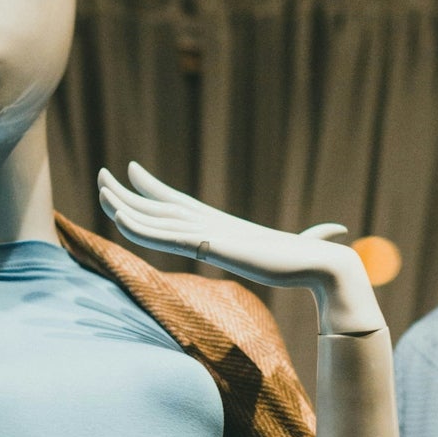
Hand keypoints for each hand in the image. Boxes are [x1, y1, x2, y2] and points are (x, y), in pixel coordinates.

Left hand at [97, 161, 385, 335]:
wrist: (322, 265)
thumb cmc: (312, 260)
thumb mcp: (302, 247)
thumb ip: (312, 236)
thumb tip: (337, 233)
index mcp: (224, 224)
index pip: (180, 201)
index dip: (153, 187)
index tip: (131, 171)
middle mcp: (213, 223)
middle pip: (161, 204)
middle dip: (127, 192)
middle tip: (102, 175)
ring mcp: (212, 233)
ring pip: (157, 216)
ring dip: (125, 205)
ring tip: (100, 190)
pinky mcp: (212, 246)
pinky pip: (166, 237)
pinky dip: (141, 227)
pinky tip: (121, 220)